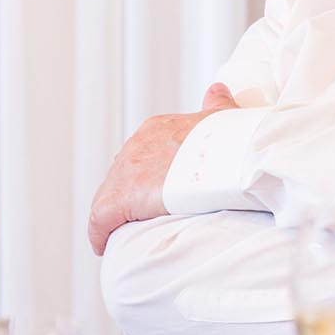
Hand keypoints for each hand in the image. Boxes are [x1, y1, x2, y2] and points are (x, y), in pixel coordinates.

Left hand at [88, 83, 237, 255]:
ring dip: (114, 214)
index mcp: (157, 128)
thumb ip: (216, 105)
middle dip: (127, 194)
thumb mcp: (224, 117)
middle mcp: (137, 146)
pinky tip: (103, 244)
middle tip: (137, 215)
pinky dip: (99, 232)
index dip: (142, 175)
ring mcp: (127, 170)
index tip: (149, 189)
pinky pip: (100, 219)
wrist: (233, 156)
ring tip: (122, 232)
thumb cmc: (235, 141)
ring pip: (108, 196)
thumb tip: (217, 90)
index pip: (138, 154)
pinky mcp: (123, 197)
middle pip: (120, 174)